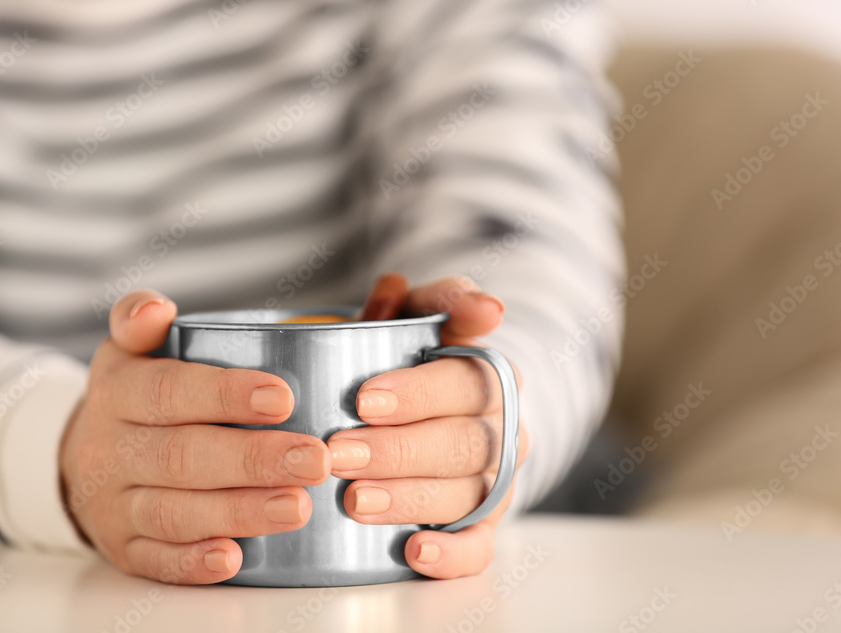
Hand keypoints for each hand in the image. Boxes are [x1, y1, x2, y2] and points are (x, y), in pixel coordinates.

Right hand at [59, 290, 330, 583]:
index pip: (168, 391)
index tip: (284, 398)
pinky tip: (236, 558)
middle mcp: (109, 448)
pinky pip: (156, 560)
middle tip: (314, 459)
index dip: (224, 394)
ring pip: (174, 512)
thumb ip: (142, 321)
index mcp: (117, 390)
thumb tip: (155, 308)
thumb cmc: (138, 397)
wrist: (89, 458)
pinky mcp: (125, 548)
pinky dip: (194, 563)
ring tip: (297, 506)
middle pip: (181, 456)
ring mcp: (114, 503)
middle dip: (252, 460)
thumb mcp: (131, 350)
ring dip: (239, 511)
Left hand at [329, 274, 529, 578]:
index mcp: (486, 371)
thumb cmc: (405, 367)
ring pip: (469, 493)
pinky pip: (481, 546)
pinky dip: (452, 554)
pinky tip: (413, 552)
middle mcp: (502, 425)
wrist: (423, 414)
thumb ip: (399, 306)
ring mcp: (497, 478)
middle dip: (399, 450)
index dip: (418, 391)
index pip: (466, 377)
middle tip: (339, 453)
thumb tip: (393, 286)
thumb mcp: (402, 327)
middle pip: (466, 441)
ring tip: (355, 500)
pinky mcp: (485, 524)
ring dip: (411, 498)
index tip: (363, 399)